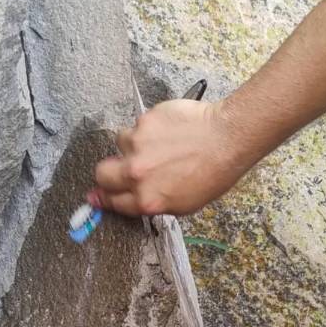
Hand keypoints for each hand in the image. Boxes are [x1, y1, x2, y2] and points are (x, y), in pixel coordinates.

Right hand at [92, 99, 246, 215]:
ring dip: (133, 145)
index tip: (98, 194)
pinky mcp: (143, 122)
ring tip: (159, 143)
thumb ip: (152, 203)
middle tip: (121, 167)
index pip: (112, 201)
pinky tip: (169, 130)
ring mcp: (137, 146)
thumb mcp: (184, 204)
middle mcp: (137, 175)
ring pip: (120, 144)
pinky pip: (137, 125)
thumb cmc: (213, 173)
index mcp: (147, 200)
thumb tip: (126, 200)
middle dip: (108, 172)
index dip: (104, 197)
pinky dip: (149, 128)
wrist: (227, 138)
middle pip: (102, 174)